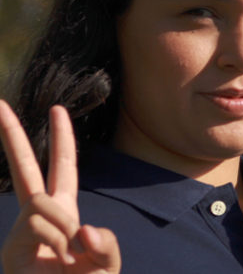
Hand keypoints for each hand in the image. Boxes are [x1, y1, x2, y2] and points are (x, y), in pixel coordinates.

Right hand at [0, 100, 120, 272]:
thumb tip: (83, 230)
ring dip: (63, 227)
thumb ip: (106, 248)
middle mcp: (41, 217)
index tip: (56, 109)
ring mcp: (23, 231)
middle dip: (12, 136)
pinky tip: (53, 261)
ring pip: (44, 202)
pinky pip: (39, 224)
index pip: (63, 169)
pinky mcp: (11, 247)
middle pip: (25, 169)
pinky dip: (54, 241)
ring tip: (64, 258)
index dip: (61, 140)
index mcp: (65, 213)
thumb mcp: (106, 268)